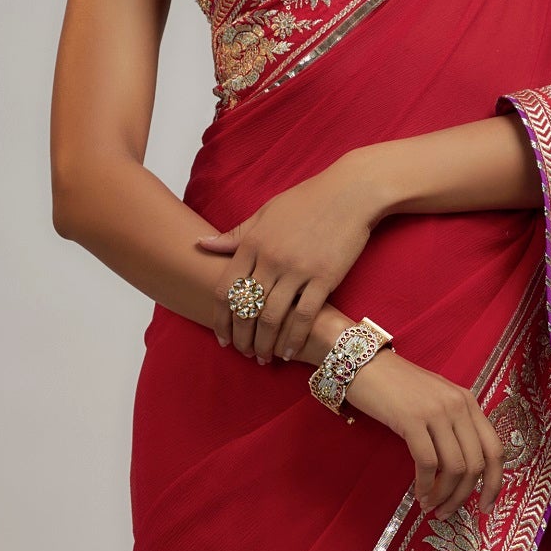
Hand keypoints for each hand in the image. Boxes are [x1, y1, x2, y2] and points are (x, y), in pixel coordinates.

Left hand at [196, 156, 384, 362]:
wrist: (350, 193)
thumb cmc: (306, 201)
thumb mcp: (265, 213)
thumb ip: (235, 235)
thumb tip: (200, 243)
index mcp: (252, 243)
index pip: (226, 290)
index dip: (220, 319)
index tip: (222, 337)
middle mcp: (270, 258)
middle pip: (246, 309)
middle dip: (241, 337)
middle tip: (242, 353)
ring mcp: (297, 269)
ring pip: (271, 317)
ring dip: (264, 343)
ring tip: (263, 357)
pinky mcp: (323, 278)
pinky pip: (303, 316)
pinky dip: (293, 337)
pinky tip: (288, 351)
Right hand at [340, 348, 506, 520]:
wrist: (363, 362)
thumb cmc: (395, 385)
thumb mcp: (434, 400)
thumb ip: (452, 426)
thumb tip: (459, 471)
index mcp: (469, 402)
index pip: (495, 449)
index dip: (494, 483)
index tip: (484, 506)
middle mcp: (459, 406)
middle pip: (476, 464)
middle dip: (464, 496)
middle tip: (448, 512)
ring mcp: (437, 411)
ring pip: (454, 467)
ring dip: (444, 495)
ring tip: (431, 507)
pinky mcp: (412, 419)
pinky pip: (427, 463)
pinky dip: (425, 485)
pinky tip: (419, 495)